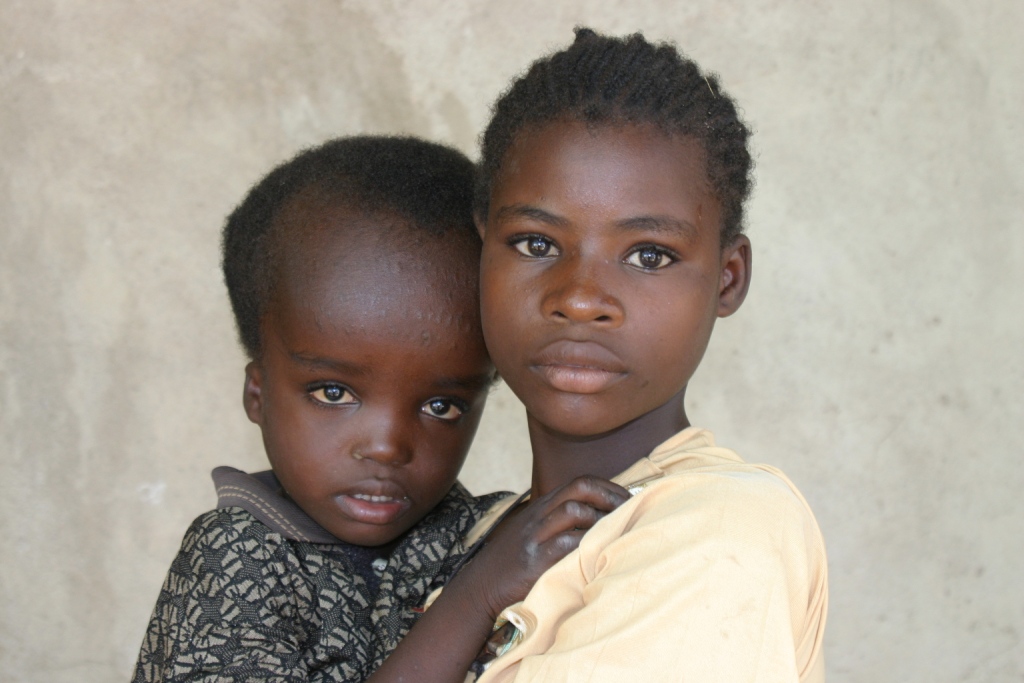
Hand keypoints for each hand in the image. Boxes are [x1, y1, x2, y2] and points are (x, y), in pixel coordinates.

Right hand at [461, 476, 629, 619]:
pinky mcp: (534, 561)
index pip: (581, 482)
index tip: (630, 500)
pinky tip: (599, 553)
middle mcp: (539, 515)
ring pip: (573, 511)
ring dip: (600, 519)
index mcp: (542, 506)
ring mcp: (535, 536)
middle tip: (631, 511)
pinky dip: (586, 546)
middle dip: (611, 496)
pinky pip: (564, 544)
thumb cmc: (513, 561)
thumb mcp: (534, 532)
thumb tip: (600, 518)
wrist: (480, 586)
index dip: (609, 487)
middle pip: (579, 488)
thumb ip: (559, 521)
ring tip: (617, 532)